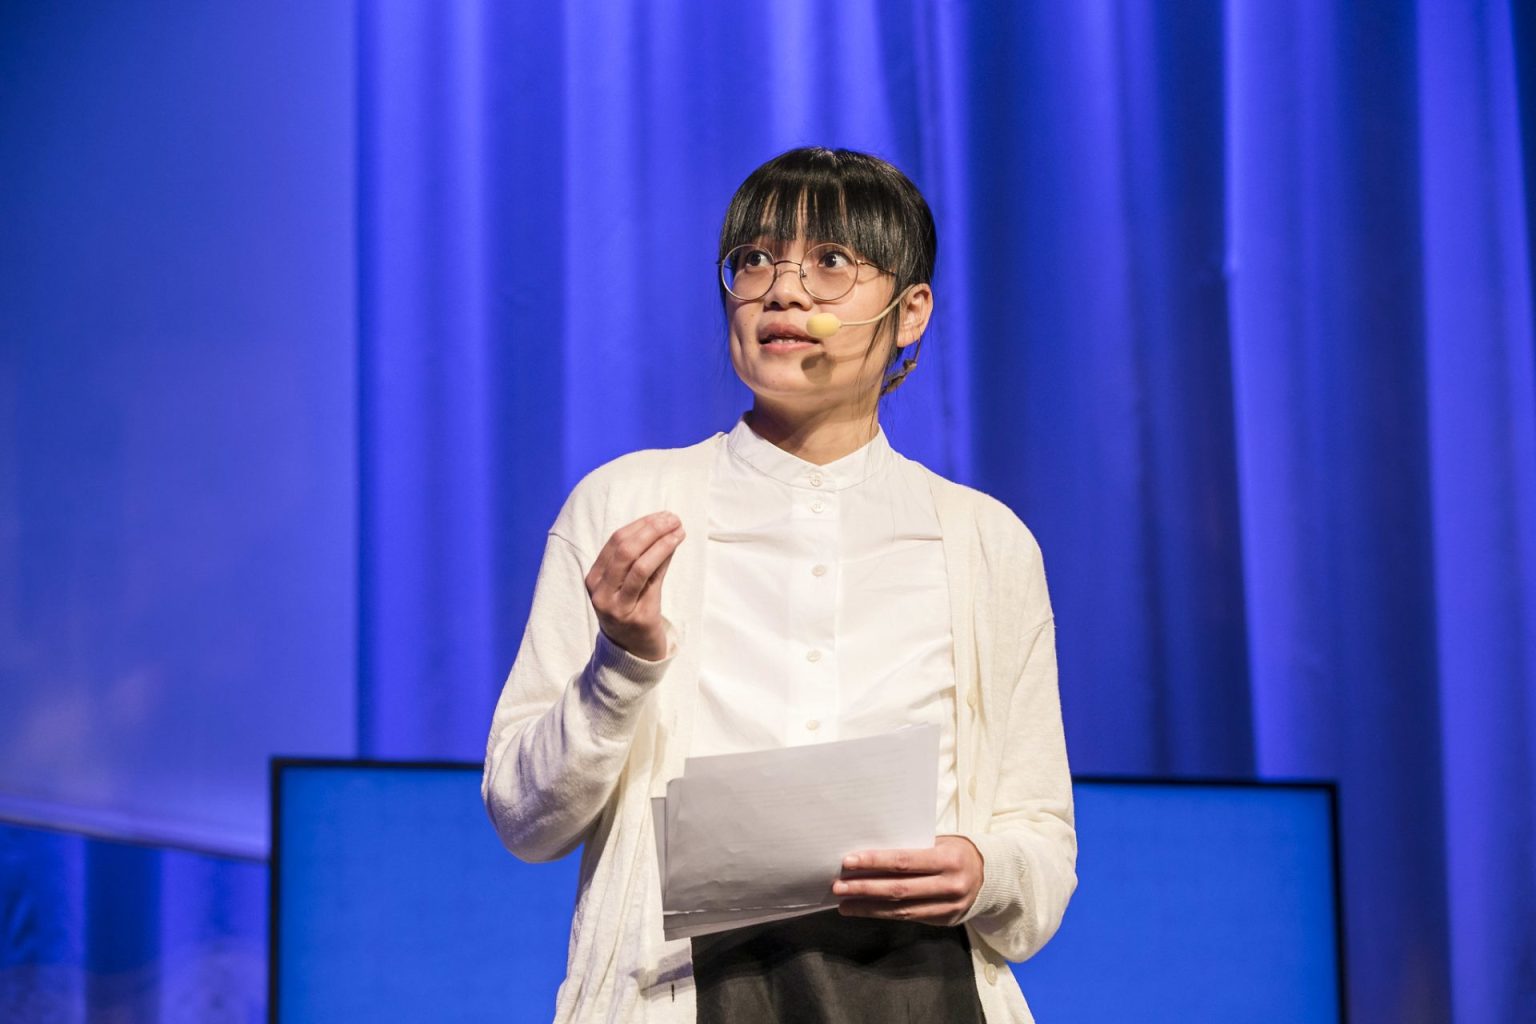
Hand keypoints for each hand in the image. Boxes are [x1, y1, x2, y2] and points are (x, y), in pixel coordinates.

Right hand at [584, 511, 685, 661]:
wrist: (633, 653)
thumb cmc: (632, 612)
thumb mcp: (630, 584)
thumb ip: (641, 559)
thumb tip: (663, 528)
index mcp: (594, 579)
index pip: (615, 542)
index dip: (640, 525)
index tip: (661, 515)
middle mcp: (601, 592)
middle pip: (624, 549)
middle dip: (650, 529)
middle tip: (672, 518)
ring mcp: (617, 606)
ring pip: (638, 563)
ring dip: (660, 541)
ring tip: (678, 530)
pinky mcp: (637, 617)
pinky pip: (651, 580)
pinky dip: (664, 558)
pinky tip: (675, 546)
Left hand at [832, 835, 983, 926]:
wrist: (991, 876)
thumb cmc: (956, 852)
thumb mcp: (940, 842)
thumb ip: (912, 848)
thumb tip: (870, 853)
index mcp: (948, 859)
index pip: (904, 861)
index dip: (875, 862)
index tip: (849, 861)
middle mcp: (950, 885)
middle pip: (899, 889)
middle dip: (865, 888)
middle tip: (838, 886)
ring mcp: (948, 906)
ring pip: (901, 909)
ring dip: (868, 907)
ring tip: (845, 902)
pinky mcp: (944, 920)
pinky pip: (909, 918)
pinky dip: (884, 914)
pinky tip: (865, 910)